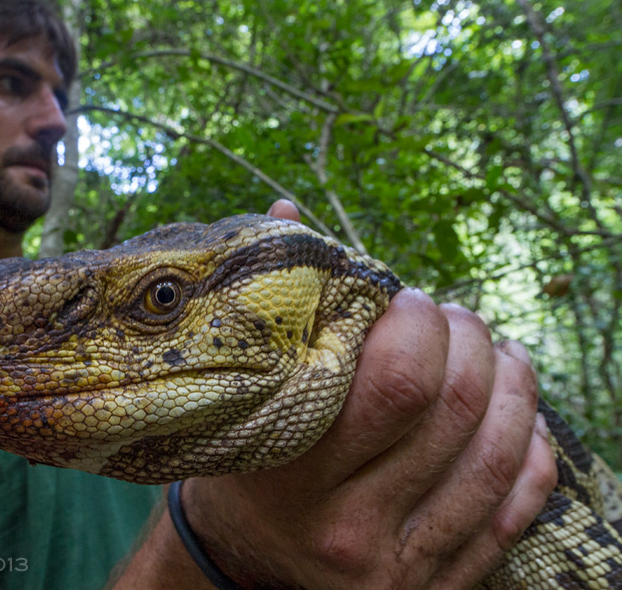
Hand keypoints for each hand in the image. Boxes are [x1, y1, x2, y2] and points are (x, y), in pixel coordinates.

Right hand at [173, 199, 557, 587]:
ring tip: (501, 351)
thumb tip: (287, 214)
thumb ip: (266, 309)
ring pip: (495, 457)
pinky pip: (512, 512)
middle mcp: (348, 529)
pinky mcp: (434, 587)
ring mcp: (398, 565)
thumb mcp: (235, 397)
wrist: (243, 568)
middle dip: (470, 342)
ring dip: (514, 385)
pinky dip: (529, 451)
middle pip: (455, 412)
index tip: (409, 300)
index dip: (421, 324)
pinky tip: (520, 416)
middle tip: (456, 319)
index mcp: (293, 476)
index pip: (396, 384)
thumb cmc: (240, 468)